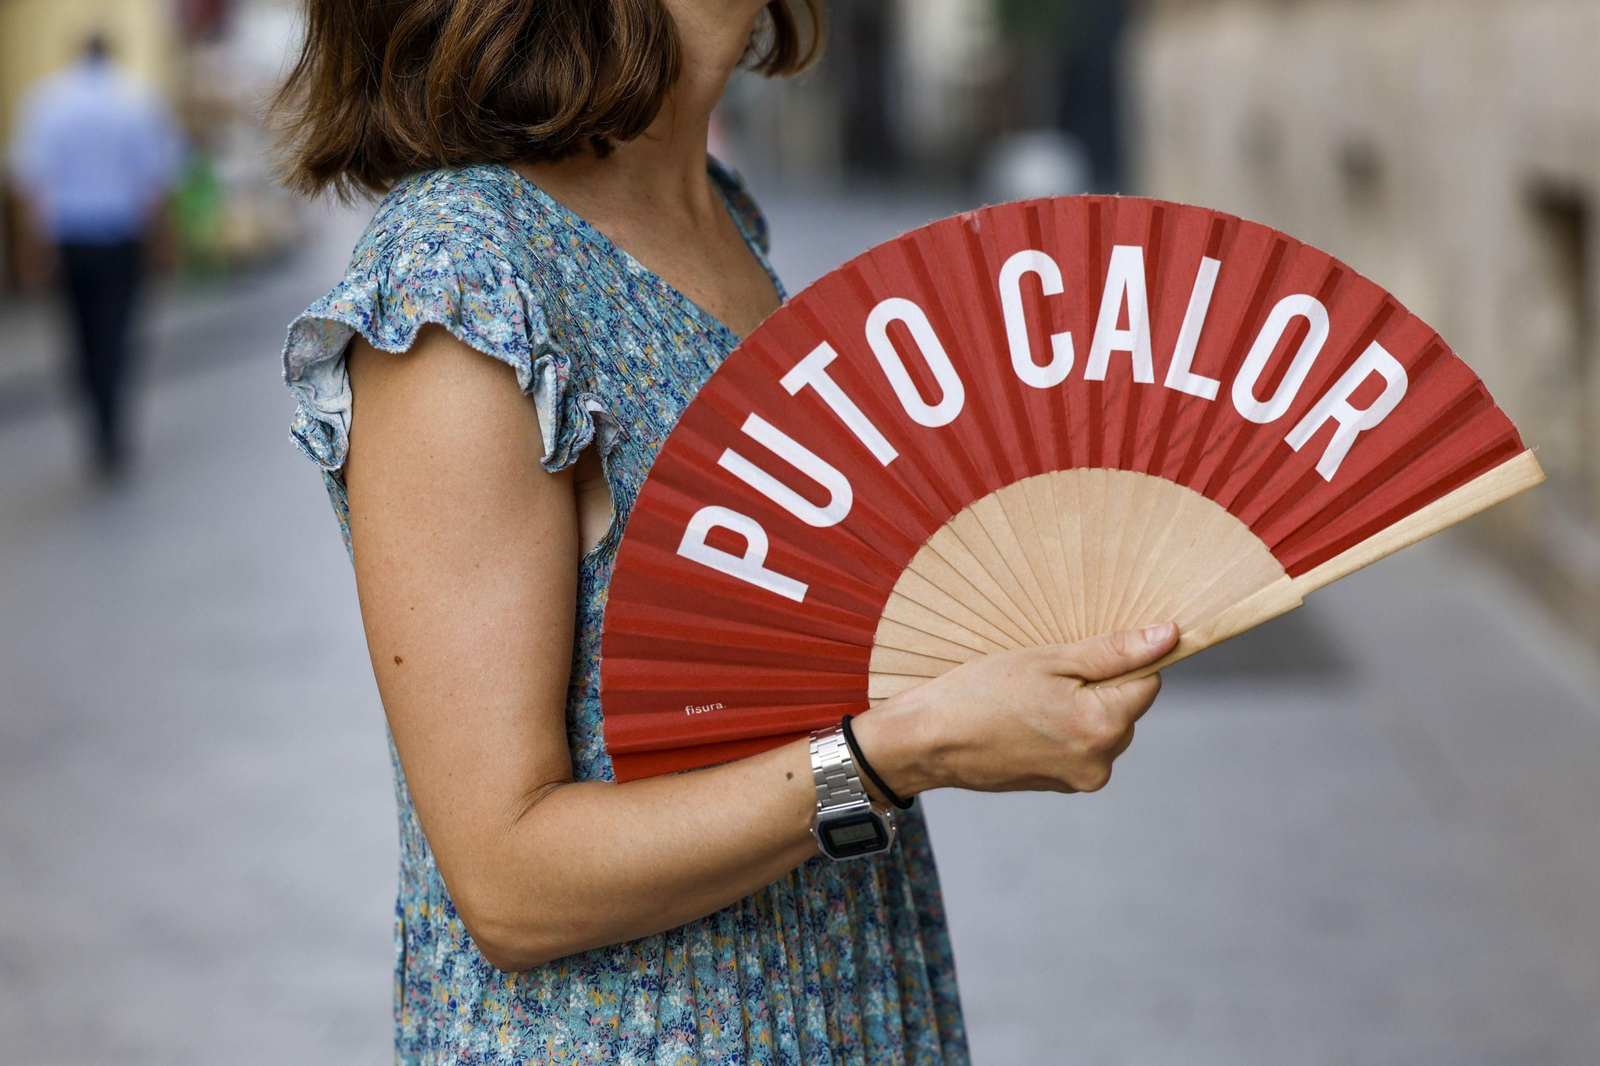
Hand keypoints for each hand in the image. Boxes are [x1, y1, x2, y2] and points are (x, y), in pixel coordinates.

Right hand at [853, 623, 1177, 796]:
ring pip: (1102, 726)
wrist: (927, 741)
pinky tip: (1025, 718)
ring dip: (1080, 707)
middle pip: (1126, 706)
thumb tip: (1169, 636)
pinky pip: (1079, 745)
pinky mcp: (1061, 784)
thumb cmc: (979, 693)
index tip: (1081, 652)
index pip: (1148, 680)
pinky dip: (1062, 727)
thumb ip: (1113, 651)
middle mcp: (1100, 761)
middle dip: (1098, 685)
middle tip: (1046, 673)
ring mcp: (1080, 778)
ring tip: (1030, 697)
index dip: (1120, 659)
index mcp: (1102, 725)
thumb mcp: (1047, 659)